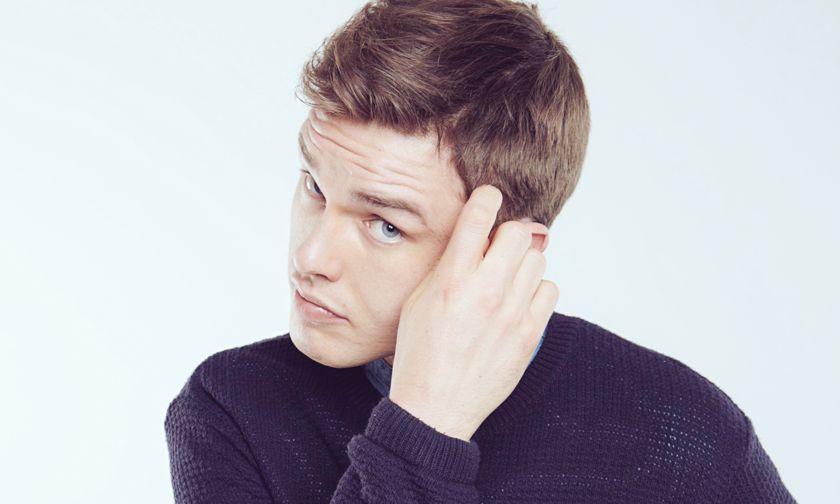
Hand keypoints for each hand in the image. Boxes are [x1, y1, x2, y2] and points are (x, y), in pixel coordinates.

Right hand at [388, 184, 558, 440]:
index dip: (487, 198)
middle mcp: (485, 291)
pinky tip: (518, 302)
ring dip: (522, 263)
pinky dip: (536, 290)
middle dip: (508, 234)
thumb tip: (476, 233)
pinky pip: (549, 290)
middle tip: (497, 248)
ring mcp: (512, 313)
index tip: (489, 198)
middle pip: (519, 232)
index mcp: (452, 279)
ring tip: (505, 280)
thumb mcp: (419, 300)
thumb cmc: (421, 354)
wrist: (436, 406)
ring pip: (538, 259)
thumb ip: (450, 264)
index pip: (480, 215)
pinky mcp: (530, 334)